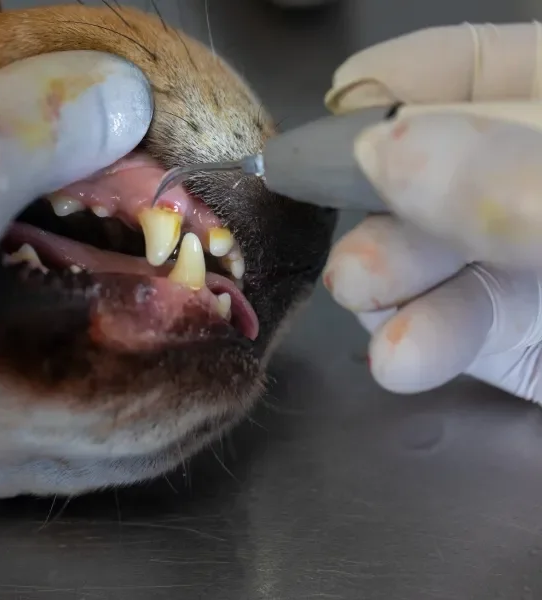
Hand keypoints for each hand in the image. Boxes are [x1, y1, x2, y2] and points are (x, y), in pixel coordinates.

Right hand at [321, 22, 541, 401]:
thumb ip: (510, 186)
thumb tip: (379, 148)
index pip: (485, 71)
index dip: (410, 77)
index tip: (341, 101)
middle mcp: (530, 181)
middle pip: (435, 162)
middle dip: (376, 188)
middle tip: (330, 199)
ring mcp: (523, 260)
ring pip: (428, 249)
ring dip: (383, 272)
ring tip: (363, 293)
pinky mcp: (514, 340)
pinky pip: (453, 327)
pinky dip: (417, 342)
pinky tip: (402, 358)